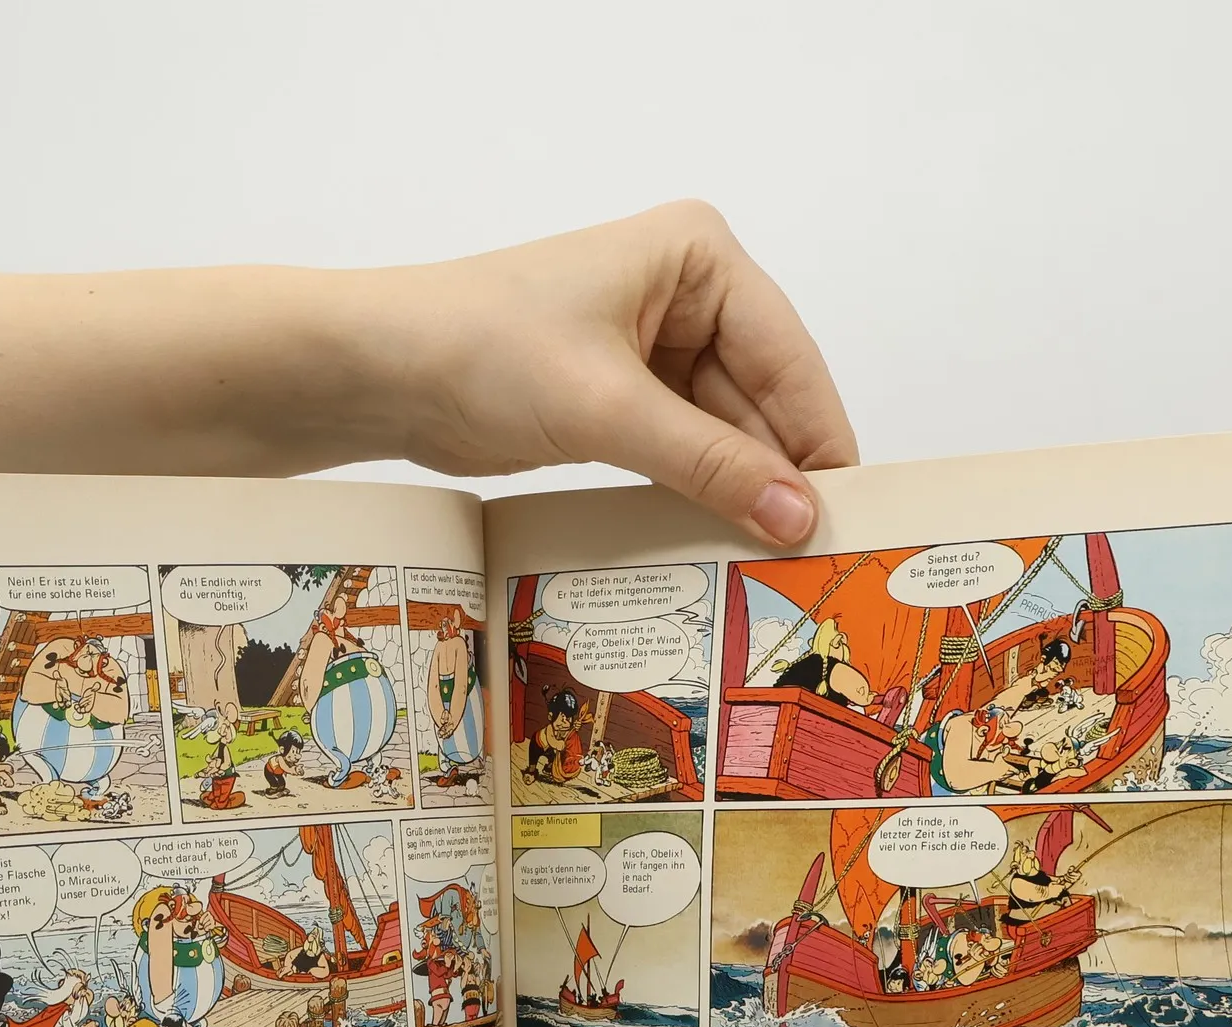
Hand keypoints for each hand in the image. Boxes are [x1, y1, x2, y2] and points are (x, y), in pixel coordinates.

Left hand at [384, 202, 857, 543]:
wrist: (383, 371)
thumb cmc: (484, 350)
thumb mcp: (610, 409)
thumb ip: (710, 464)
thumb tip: (798, 516)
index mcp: (698, 258)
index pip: (787, 359)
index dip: (817, 440)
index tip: (848, 513)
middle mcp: (686, 293)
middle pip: (761, 399)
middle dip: (780, 473)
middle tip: (817, 556)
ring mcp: (654, 347)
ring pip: (724, 432)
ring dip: (739, 491)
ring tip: (775, 562)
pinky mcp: (623, 397)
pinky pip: (684, 450)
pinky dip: (698, 492)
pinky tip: (721, 541)